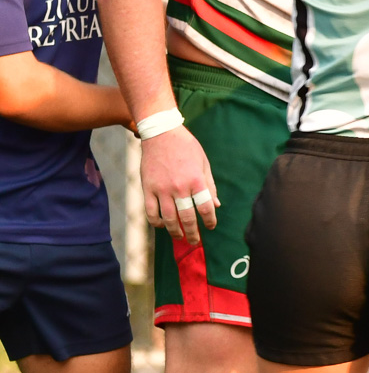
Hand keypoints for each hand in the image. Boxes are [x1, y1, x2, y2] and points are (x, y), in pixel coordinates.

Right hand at [140, 126, 218, 244]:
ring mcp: (161, 188)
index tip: (210, 226)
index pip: (206, 208)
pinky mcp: (147, 187)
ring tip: (179, 236)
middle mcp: (179, 187)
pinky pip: (150, 211)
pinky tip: (162, 225)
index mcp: (196, 181)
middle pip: (187, 218)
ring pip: (168, 218)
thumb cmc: (185, 147)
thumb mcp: (203, 163)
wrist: (160, 132)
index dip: (210, 221)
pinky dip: (156, 222)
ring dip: (175, 231)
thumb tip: (216, 205)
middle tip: (195, 241)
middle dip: (193, 233)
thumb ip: (209, 186)